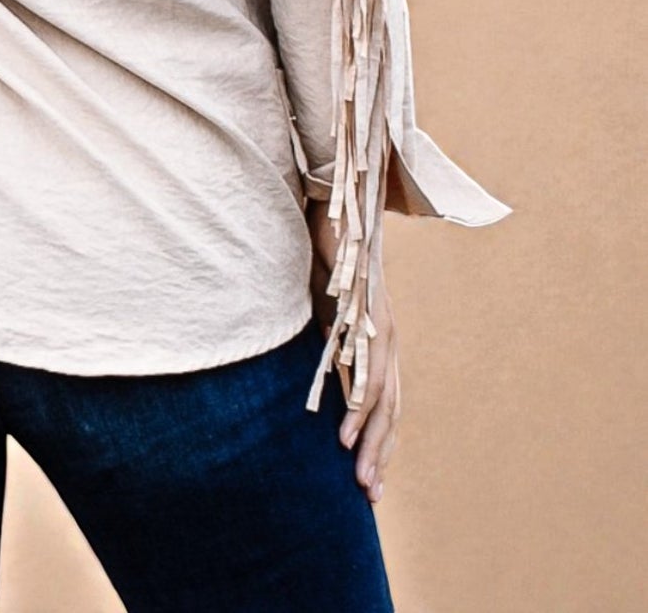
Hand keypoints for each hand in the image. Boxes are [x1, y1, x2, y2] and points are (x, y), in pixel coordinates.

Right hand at [306, 199, 400, 502]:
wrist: (332, 202)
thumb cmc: (322, 251)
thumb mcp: (319, 305)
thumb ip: (322, 335)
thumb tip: (308, 367)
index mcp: (376, 335)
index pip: (386, 401)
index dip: (378, 441)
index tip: (366, 481)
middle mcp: (385, 334)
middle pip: (392, 408)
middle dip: (379, 454)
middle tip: (367, 497)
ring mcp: (379, 323)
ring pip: (383, 397)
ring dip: (370, 440)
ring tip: (358, 477)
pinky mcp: (366, 311)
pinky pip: (364, 366)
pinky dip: (358, 401)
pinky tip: (346, 430)